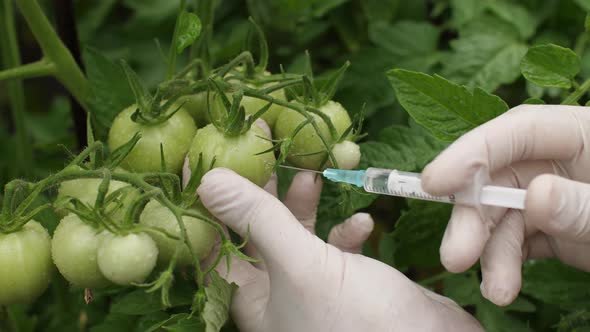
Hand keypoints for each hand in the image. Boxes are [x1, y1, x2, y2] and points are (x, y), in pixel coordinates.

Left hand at [197, 168, 482, 331]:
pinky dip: (345, 229)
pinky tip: (363, 222)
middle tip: (263, 138)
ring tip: (313, 173)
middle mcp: (276, 291)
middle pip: (254, 227)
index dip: (203, 198)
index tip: (202, 153)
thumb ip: (259, 220)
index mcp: (252, 296)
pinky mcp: (347, 280)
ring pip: (296, 231)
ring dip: (304, 202)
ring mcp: (312, 285)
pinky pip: (335, 246)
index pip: (212, 239)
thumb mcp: (303, 266)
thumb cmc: (360, 324)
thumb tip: (207, 180)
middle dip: (260, 185)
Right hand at [421, 104, 589, 305]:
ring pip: (501, 216)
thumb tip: (536, 194)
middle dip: (473, 218)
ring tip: (495, 291)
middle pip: (498, 178)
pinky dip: (504, 264)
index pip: (517, 131)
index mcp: (583, 134)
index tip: (436, 181)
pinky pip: (515, 241)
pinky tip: (502, 286)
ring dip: (489, 253)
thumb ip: (587, 204)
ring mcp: (553, 196)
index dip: (472, 152)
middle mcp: (560, 162)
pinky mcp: (552, 228)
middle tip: (455, 257)